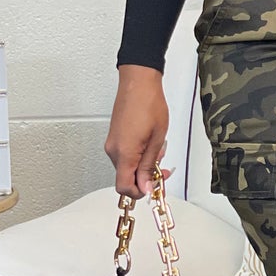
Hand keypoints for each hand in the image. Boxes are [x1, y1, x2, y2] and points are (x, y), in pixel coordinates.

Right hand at [106, 65, 175, 197]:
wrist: (138, 83)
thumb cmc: (149, 104)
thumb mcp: (156, 140)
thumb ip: (149, 166)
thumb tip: (145, 186)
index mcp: (124, 153)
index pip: (124, 187)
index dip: (138, 192)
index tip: (152, 187)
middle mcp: (113, 150)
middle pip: (125, 177)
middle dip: (145, 178)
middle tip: (162, 170)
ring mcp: (112, 143)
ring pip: (126, 166)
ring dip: (142, 166)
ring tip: (157, 152)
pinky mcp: (114, 137)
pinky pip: (124, 155)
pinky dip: (137, 156)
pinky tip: (149, 146)